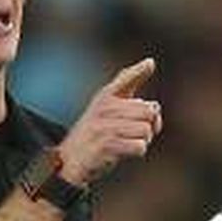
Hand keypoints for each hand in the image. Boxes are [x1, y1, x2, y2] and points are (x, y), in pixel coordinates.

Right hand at [57, 58, 162, 186]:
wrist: (70, 159)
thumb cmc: (96, 130)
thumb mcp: (107, 104)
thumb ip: (128, 84)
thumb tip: (151, 61)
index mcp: (105, 96)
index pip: (126, 79)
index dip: (139, 71)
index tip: (150, 63)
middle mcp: (104, 108)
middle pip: (149, 111)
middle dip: (151, 124)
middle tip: (136, 130)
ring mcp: (104, 127)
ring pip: (146, 130)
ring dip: (143, 140)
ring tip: (128, 140)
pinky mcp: (106, 146)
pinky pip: (139, 146)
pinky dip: (137, 151)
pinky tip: (124, 151)